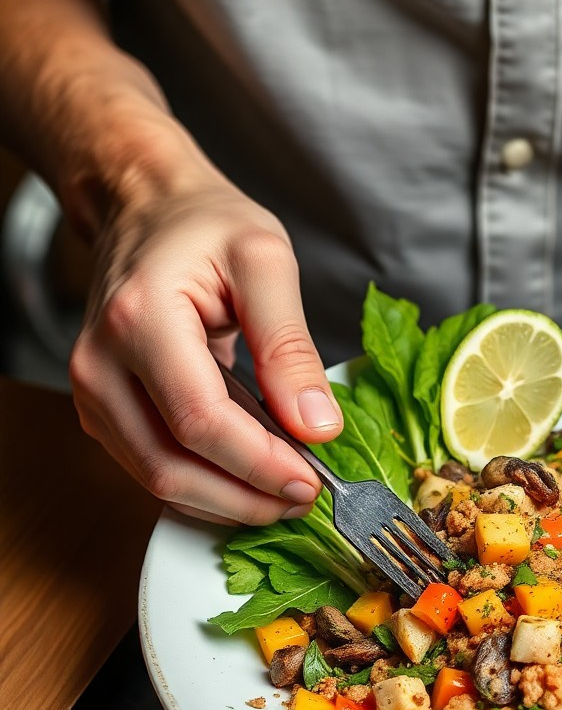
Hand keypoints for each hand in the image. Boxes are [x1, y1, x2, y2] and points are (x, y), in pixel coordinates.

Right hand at [69, 174, 342, 524]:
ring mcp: (95, 393)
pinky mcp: (105, 411)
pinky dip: (207, 486)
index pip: (199, 421)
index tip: (312, 481)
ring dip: (227, 501)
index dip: (259, 464)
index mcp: (139, 320)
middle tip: (307, 498)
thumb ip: (291, 347)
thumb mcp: (267, 262)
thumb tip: (317, 426)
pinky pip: (154, 468)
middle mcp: (101, 364)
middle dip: (246, 496)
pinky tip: (252, 479)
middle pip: (170, 466)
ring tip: (286, 492)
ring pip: (158, 480)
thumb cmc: (204, 225)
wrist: (145, 208)